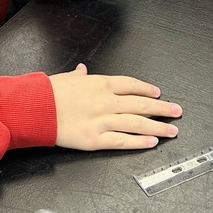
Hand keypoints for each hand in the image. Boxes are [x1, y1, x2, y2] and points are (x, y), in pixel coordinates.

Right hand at [50, 63, 180, 149]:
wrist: (36, 109)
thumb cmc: (48, 92)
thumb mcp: (66, 77)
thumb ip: (79, 76)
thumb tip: (83, 70)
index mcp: (100, 83)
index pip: (131, 84)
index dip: (146, 88)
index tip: (158, 92)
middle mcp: (106, 101)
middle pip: (141, 103)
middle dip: (161, 108)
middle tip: (176, 111)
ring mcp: (103, 121)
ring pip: (137, 123)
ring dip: (158, 127)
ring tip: (171, 130)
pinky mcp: (95, 140)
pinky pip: (123, 141)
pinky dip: (139, 142)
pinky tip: (152, 142)